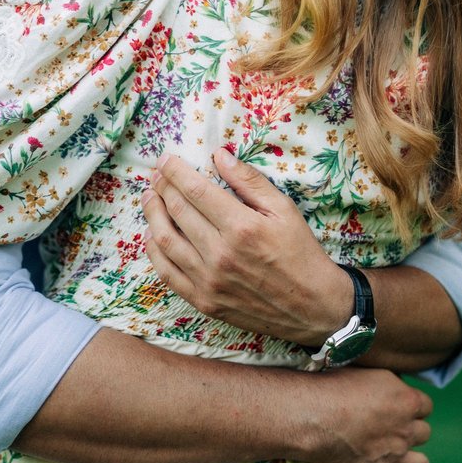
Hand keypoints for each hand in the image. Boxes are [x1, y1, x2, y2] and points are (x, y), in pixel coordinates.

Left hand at [143, 148, 353, 347]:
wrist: (312, 306)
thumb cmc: (300, 252)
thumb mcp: (284, 210)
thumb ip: (249, 181)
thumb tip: (219, 156)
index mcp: (242, 227)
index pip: (195, 190)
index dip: (175, 172)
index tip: (165, 160)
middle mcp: (221, 253)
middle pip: (177, 211)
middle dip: (163, 188)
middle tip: (157, 176)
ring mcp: (209, 280)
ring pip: (165, 240)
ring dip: (152, 214)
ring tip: (149, 198)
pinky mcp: (204, 301)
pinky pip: (168, 273)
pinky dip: (154, 251)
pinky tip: (152, 235)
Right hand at [298, 366, 432, 462]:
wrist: (312, 418)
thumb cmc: (331, 388)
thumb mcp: (365, 371)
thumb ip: (384, 382)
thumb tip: (387, 385)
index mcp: (406, 401)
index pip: (425, 406)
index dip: (410, 408)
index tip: (396, 408)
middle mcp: (406, 431)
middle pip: (424, 433)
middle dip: (409, 432)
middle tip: (388, 431)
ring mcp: (395, 460)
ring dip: (410, 462)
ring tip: (393, 460)